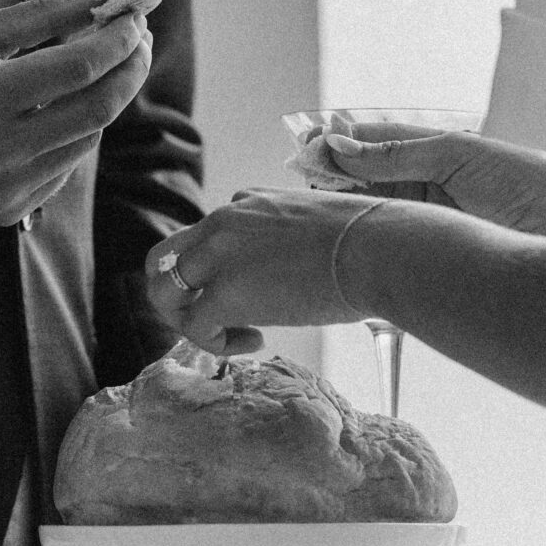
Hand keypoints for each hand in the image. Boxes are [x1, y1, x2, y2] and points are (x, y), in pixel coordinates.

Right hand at [0, 0, 152, 226]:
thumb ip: (42, 17)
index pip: (80, 68)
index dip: (119, 41)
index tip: (135, 19)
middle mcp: (1, 151)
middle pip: (99, 111)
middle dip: (129, 71)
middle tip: (138, 43)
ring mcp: (9, 188)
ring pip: (87, 141)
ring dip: (103, 102)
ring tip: (98, 71)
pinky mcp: (11, 211)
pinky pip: (64, 167)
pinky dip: (73, 134)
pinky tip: (57, 112)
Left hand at [145, 189, 389, 353]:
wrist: (381, 251)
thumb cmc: (373, 242)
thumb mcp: (322, 224)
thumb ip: (297, 238)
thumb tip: (307, 266)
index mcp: (247, 202)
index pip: (208, 234)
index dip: (221, 270)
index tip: (257, 293)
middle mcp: (223, 221)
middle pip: (165, 257)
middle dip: (179, 293)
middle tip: (213, 319)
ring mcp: (219, 254)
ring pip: (164, 290)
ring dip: (185, 320)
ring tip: (225, 336)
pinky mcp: (224, 292)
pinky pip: (194, 326)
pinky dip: (215, 343)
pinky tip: (253, 343)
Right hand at [323, 126, 545, 236]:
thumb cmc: (533, 186)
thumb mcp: (459, 157)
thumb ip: (399, 152)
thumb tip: (341, 142)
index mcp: (437, 151)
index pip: (370, 144)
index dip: (335, 145)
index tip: (303, 149)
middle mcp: (429, 185)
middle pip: (362, 180)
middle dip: (330, 179)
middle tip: (298, 185)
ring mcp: (430, 220)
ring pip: (370, 213)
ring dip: (340, 212)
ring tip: (310, 213)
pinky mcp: (435, 252)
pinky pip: (387, 246)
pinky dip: (363, 243)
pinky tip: (342, 244)